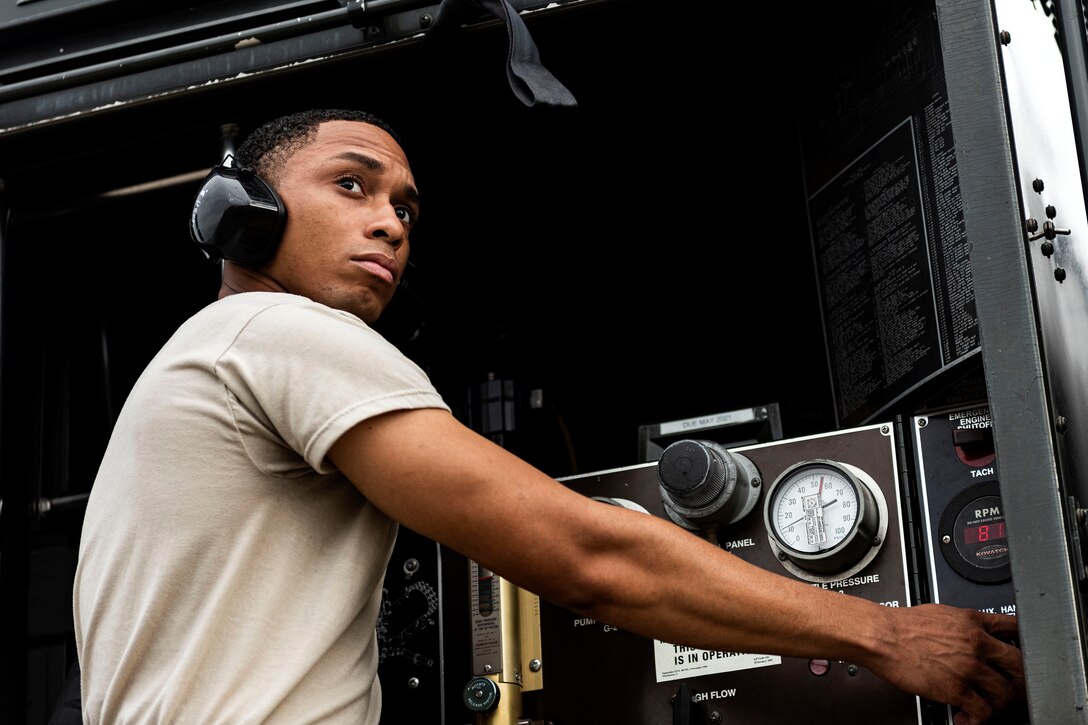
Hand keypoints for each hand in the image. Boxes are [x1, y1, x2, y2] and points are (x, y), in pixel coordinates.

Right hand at [865, 604, 1024, 724]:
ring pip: (1006, 692)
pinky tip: (967, 717)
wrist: (881, 636)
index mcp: (972, 622)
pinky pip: (983, 712)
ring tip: (986, 706)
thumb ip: (962, 623)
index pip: (1015, 628)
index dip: (1022, 643)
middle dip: (1018, 679)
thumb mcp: (940, 613)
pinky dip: (979, 720)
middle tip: (1010, 687)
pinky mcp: (956, 689)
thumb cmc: (901, 625)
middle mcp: (976, 643)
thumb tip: (969, 631)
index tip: (1017, 655)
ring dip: (998, 704)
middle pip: (1020, 664)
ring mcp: (969, 667)